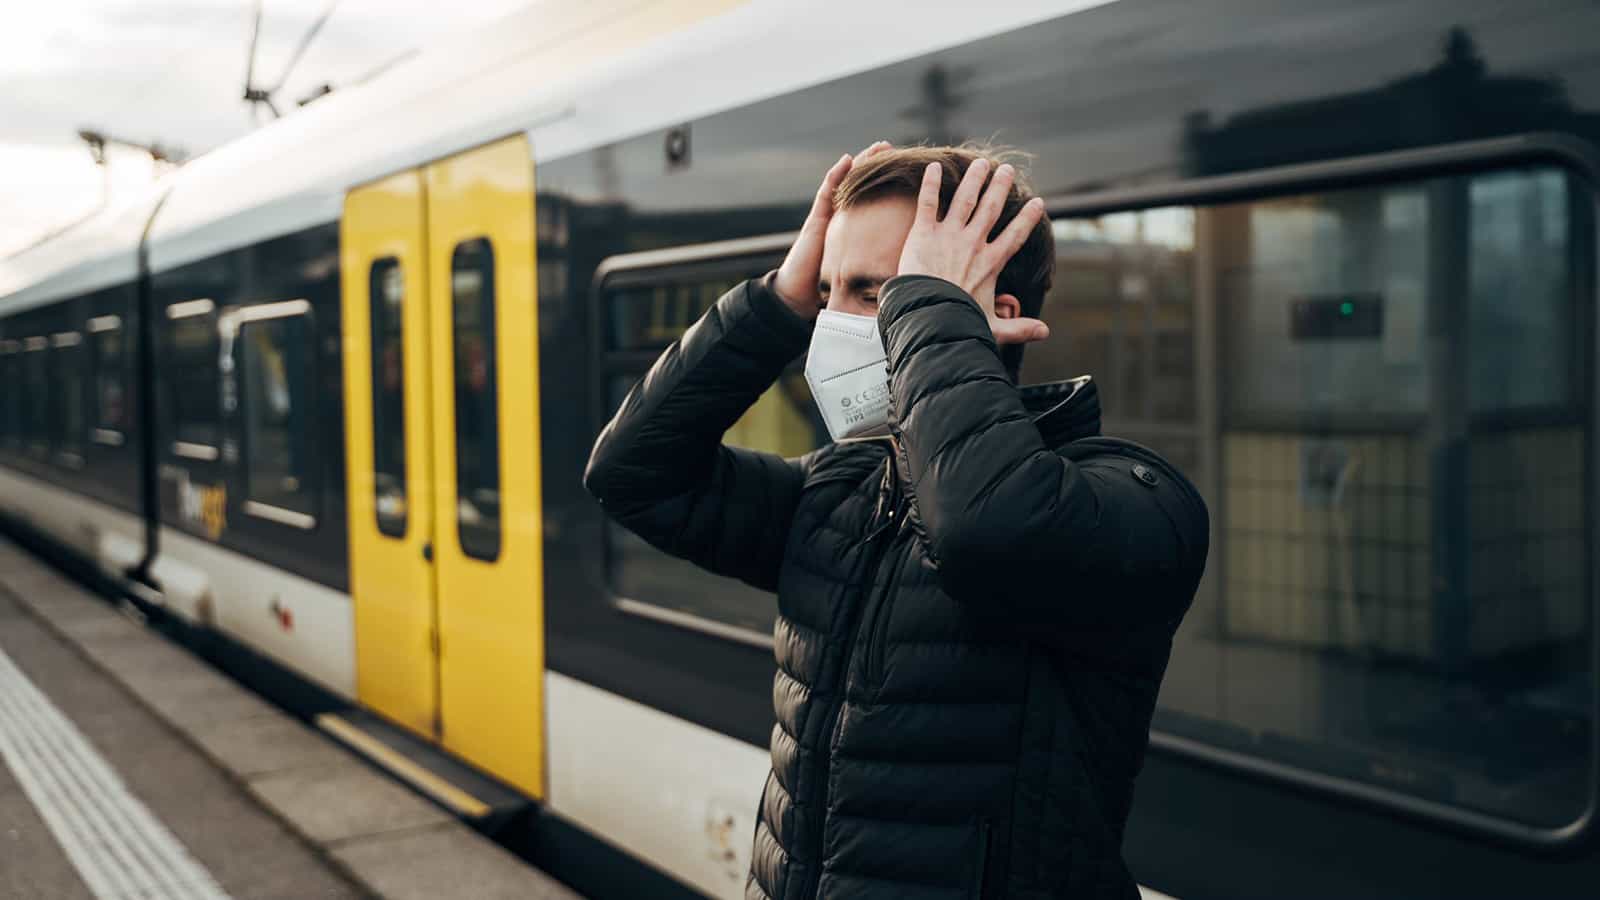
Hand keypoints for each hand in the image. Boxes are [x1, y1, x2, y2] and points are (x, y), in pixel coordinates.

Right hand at [773, 141, 891, 318]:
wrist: (800, 293)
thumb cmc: (828, 288)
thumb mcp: (861, 274)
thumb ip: (878, 267)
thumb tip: (906, 271)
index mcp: (852, 228)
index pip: (870, 198)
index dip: (883, 181)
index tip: (901, 167)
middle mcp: (840, 217)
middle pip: (859, 184)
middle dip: (874, 164)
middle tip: (891, 148)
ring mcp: (827, 215)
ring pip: (845, 182)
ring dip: (860, 162)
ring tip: (877, 147)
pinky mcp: (816, 217)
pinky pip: (827, 191)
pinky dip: (836, 174)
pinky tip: (847, 159)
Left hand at [895, 159, 1048, 343]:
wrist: (926, 315)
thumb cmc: (957, 323)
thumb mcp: (993, 327)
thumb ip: (1019, 327)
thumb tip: (1045, 332)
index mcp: (991, 262)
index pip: (1015, 235)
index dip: (1027, 218)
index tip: (1038, 202)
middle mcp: (973, 243)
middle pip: (991, 208)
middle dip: (1000, 187)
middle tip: (1007, 169)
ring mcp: (948, 235)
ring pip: (965, 199)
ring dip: (974, 179)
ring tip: (981, 163)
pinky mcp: (923, 233)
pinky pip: (928, 202)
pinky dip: (930, 183)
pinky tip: (933, 166)